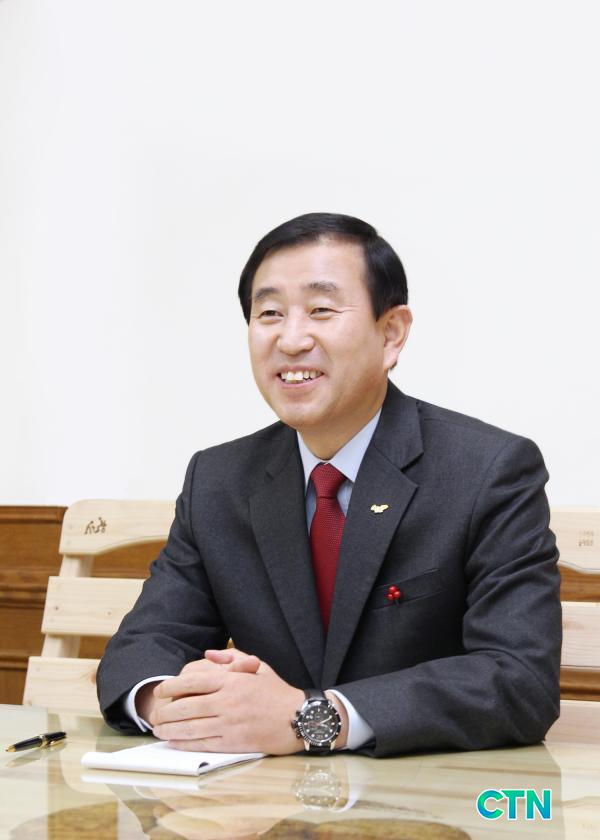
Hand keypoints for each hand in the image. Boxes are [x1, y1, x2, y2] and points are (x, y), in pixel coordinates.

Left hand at [149, 650, 305, 754]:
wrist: (299, 717)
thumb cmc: (277, 691)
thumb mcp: (258, 666)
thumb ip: (232, 658)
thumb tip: (208, 654)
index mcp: (233, 680)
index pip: (195, 681)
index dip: (173, 686)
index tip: (160, 690)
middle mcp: (228, 701)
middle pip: (188, 706)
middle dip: (167, 711)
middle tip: (154, 715)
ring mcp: (230, 723)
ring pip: (192, 727)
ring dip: (171, 730)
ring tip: (158, 730)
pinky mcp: (235, 742)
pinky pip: (204, 743)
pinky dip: (186, 744)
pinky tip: (175, 742)